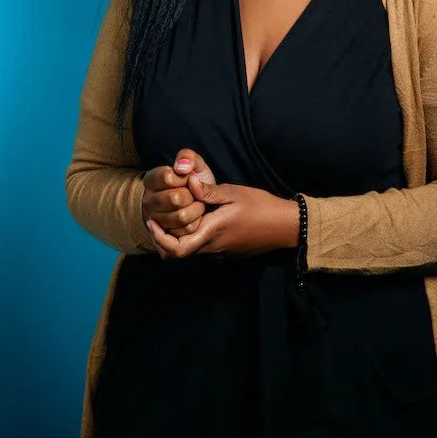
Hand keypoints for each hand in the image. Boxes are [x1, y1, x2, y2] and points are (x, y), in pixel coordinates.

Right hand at [142, 149, 216, 237]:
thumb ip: (188, 158)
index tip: (188, 177)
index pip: (168, 177)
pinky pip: (187, 230)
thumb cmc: (195, 180)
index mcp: (151, 179)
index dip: (184, 177)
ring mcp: (155, 219)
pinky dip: (197, 222)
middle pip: (175, 198)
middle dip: (192, 194)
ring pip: (181, 216)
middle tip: (195, 192)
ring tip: (196, 203)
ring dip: (197, 209)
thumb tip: (182, 168)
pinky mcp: (166, 235)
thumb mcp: (194, 163)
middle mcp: (148, 200)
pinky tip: (195, 215)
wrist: (199, 202)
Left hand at [146, 174, 298, 258]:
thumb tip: (188, 183)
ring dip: (176, 237)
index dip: (159, 238)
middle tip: (156, 220)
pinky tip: (192, 219)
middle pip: (178, 253)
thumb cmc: (260, 207)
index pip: (177, 248)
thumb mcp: (234, 193)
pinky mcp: (227, 250)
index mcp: (212, 232)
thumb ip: (209, 191)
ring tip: (171, 216)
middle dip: (162, 239)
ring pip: (190, 250)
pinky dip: (190, 237)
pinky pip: (202, 247)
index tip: (151, 221)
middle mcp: (213, 247)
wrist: (285, 226)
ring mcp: (220, 251)